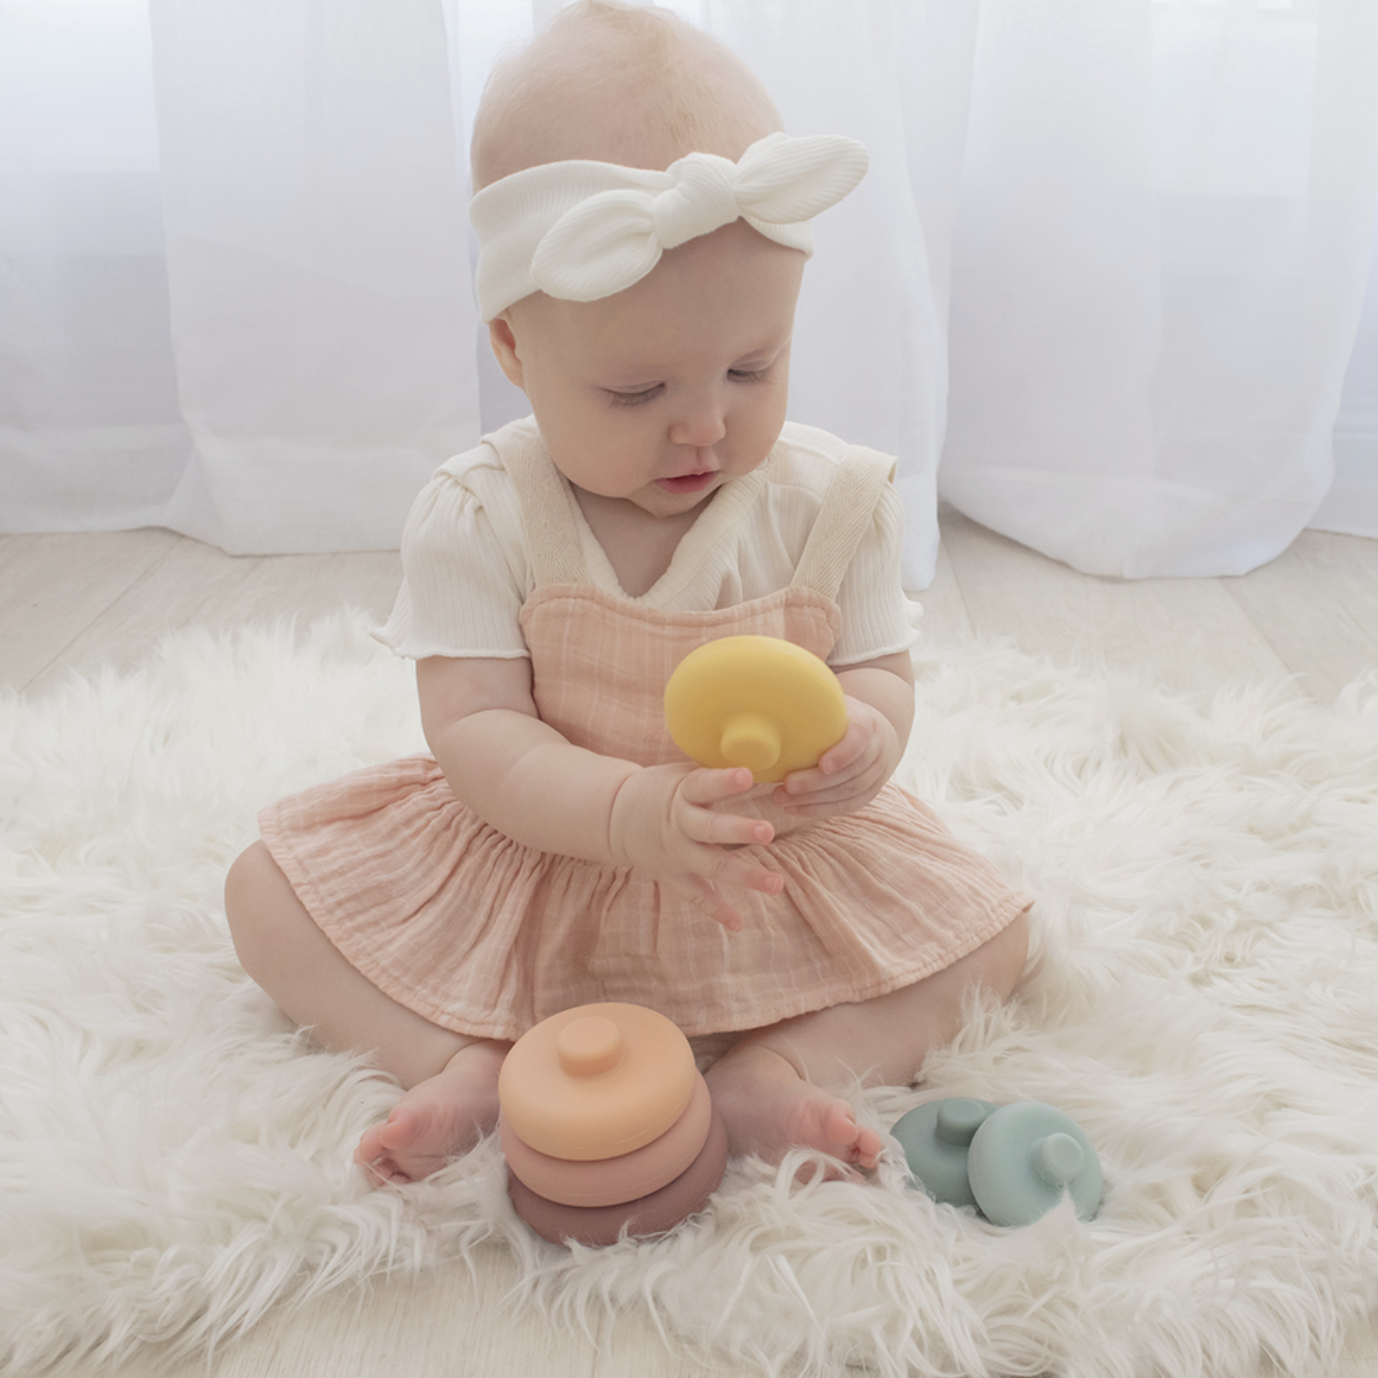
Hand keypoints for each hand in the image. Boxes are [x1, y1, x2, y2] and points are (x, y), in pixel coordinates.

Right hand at [608, 764, 783, 931]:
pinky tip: (739, 922)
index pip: (704, 784)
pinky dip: (716, 910)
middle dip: (740, 831)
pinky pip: (696, 896)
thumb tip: (766, 756)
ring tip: (776, 883)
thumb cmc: (664, 788)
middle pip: (710, 829)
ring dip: (743, 875)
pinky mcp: (674, 876)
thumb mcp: (683, 773)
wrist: (617, 816)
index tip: (747, 776)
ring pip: (711, 866)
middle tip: (768, 831)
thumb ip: (716, 773)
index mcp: (682, 793)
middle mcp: (679, 824)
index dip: (724, 781)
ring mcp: (677, 854)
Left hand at [771, 696, 899, 819]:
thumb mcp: (829, 702)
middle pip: (852, 772)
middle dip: (818, 783)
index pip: (860, 738)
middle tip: (787, 785)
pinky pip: (845, 807)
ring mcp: (875, 775)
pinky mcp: (867, 794)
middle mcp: (877, 751)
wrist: (871, 735)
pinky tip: (793, 808)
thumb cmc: (838, 716)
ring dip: (813, 800)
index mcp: (867, 723)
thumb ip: (807, 702)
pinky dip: (818, 810)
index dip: (844, 753)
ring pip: (848, 793)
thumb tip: (766, 702)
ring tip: (781, 798)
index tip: (823, 764)